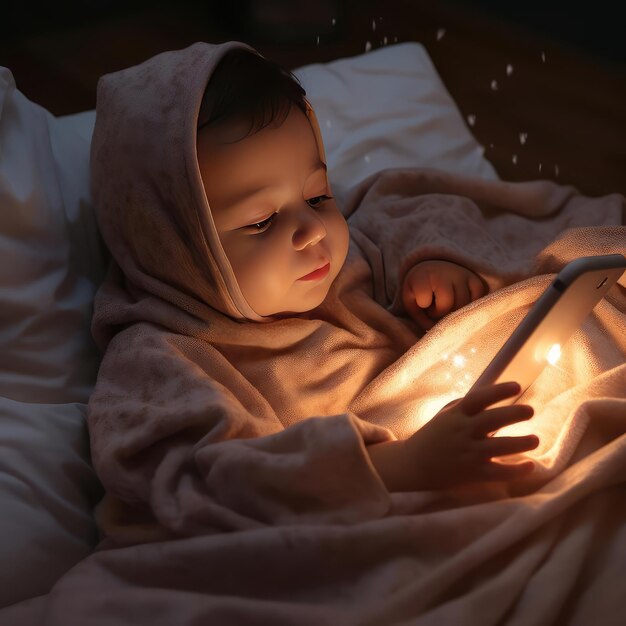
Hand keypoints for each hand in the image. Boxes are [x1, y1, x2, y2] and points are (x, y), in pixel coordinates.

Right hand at [367, 382, 537, 491]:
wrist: (414, 465)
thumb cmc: (434, 436)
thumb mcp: (446, 415)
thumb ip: (466, 406)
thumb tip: (493, 393)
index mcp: (456, 415)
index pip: (478, 399)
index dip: (497, 391)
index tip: (516, 386)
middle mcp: (462, 432)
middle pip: (491, 420)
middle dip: (513, 414)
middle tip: (531, 411)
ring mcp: (468, 453)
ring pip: (498, 447)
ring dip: (520, 442)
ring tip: (535, 439)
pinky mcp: (472, 473)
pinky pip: (498, 472)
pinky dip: (516, 471)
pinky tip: (530, 466)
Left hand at [402, 260, 486, 328]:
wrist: (431, 271)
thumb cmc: (419, 292)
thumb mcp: (411, 304)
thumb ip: (422, 320)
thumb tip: (445, 333)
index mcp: (424, 276)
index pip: (424, 300)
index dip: (423, 306)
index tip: (423, 302)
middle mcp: (445, 272)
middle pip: (448, 304)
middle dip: (441, 313)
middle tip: (437, 307)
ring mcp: (463, 275)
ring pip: (464, 306)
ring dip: (456, 313)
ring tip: (448, 306)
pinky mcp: (477, 281)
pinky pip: (478, 301)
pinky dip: (469, 308)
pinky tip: (460, 305)